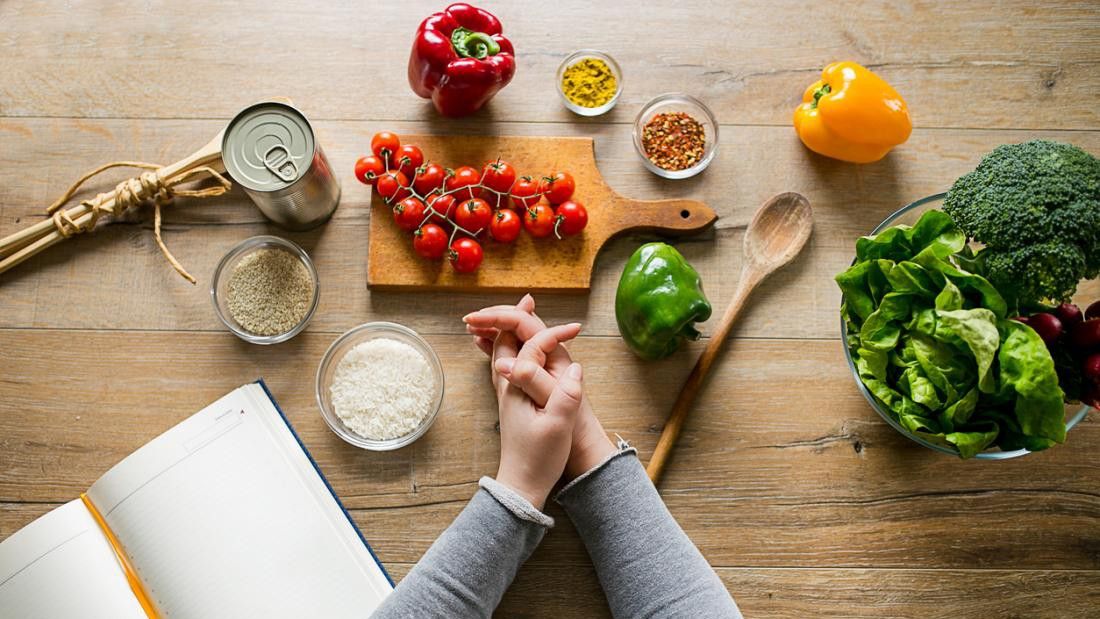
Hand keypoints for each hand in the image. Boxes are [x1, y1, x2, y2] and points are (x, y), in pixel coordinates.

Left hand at [486, 317, 583, 508]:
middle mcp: (507, 386)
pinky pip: (508, 366)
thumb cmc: (537, 459)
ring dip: (511, 332)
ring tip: (519, 316)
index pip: (533, 347)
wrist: (520, 486)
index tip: (577, 328)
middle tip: (527, 299)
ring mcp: (508, 394)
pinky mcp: (513, 403)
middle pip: (505, 341)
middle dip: (515, 318)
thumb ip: (565, 395)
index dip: (555, 334)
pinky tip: (520, 353)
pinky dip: (513, 351)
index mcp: (517, 387)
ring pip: (504, 353)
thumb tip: (576, 367)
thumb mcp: (557, 426)